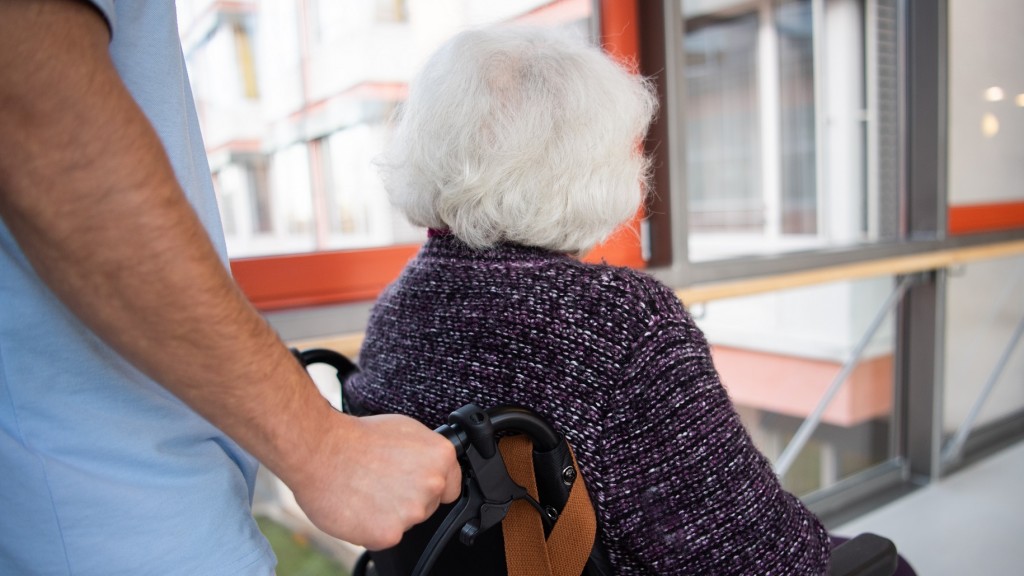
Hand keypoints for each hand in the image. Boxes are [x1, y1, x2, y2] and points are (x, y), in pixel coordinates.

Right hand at [287, 412, 461, 549]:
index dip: (431, 485)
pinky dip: (371, 527)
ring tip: (366, 491)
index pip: (451, 485)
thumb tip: (432, 466)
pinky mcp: (388, 534)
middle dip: (408, 498)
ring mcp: (411, 512)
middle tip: (382, 482)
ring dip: (389, 514)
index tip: (414, 482)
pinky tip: (358, 506)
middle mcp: (431, 485)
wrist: (320, 450)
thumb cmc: (356, 437)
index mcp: (440, 458)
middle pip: (428, 506)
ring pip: (406, 522)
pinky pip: (384, 536)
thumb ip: (426, 454)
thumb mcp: (406, 430)